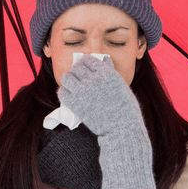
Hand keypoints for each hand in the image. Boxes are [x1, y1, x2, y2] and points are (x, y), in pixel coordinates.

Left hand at [57, 55, 155, 188]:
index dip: (84, 63)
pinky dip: (64, 93)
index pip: (88, 59)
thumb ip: (110, 72)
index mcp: (107, 73)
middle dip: (76, 72)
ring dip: (68, 81)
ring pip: (66, 78)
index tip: (84, 69)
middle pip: (76, 68)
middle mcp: (94, 79)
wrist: (122, 129)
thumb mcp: (121, 85)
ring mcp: (84, 91)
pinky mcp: (76, 104)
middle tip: (77, 79)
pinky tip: (69, 97)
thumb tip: (104, 59)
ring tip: (72, 87)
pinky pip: (62, 92)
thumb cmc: (125, 109)